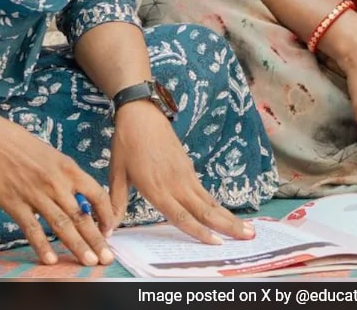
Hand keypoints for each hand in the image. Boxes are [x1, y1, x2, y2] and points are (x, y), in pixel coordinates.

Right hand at [0, 105, 116, 267]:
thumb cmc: (20, 145)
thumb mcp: (53, 156)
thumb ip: (66, 177)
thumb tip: (80, 199)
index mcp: (69, 169)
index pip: (97, 195)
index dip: (106, 215)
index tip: (109, 230)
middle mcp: (56, 183)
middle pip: (82, 216)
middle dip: (97, 239)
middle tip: (107, 258)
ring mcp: (36, 194)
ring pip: (62, 225)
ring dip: (77, 246)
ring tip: (89, 261)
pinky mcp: (15, 204)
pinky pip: (32, 229)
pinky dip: (42, 246)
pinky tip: (50, 260)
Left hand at [108, 100, 256, 244]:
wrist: (141, 114)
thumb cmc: (126, 143)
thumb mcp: (116, 173)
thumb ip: (116, 202)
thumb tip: (108, 227)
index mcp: (157, 188)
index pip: (182, 216)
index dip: (199, 232)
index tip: (217, 243)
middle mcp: (176, 184)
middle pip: (206, 210)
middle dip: (228, 226)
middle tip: (248, 238)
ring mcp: (185, 175)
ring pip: (210, 202)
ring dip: (229, 217)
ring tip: (248, 229)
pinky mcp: (189, 167)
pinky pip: (205, 192)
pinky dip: (218, 205)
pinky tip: (225, 214)